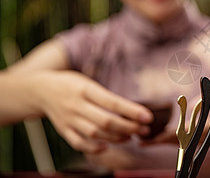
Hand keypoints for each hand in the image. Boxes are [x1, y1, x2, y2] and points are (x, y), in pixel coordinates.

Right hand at [36, 71, 152, 153]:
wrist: (41, 90)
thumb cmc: (72, 84)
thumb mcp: (89, 83)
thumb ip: (106, 96)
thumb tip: (132, 110)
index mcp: (85, 89)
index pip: (112, 102)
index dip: (132, 111)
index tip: (147, 116)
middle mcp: (77, 105)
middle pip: (106, 121)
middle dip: (128, 127)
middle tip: (144, 129)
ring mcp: (69, 119)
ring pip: (95, 133)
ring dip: (116, 138)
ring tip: (131, 136)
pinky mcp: (63, 130)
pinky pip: (78, 143)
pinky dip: (94, 148)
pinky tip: (107, 147)